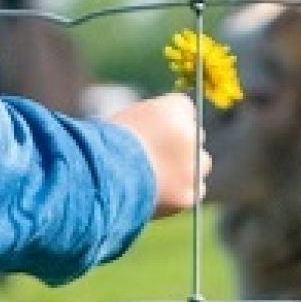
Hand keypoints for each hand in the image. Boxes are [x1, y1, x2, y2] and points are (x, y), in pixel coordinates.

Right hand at [107, 92, 210, 216]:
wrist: (99, 177)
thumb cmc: (100, 145)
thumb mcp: (122, 121)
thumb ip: (147, 123)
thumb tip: (153, 133)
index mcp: (173, 109)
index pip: (184, 108)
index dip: (168, 121)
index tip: (155, 131)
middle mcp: (191, 133)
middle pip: (195, 136)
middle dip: (180, 145)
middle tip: (154, 156)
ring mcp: (194, 165)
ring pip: (200, 164)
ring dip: (186, 169)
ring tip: (158, 177)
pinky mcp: (190, 193)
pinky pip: (195, 191)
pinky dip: (181, 193)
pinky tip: (161, 193)